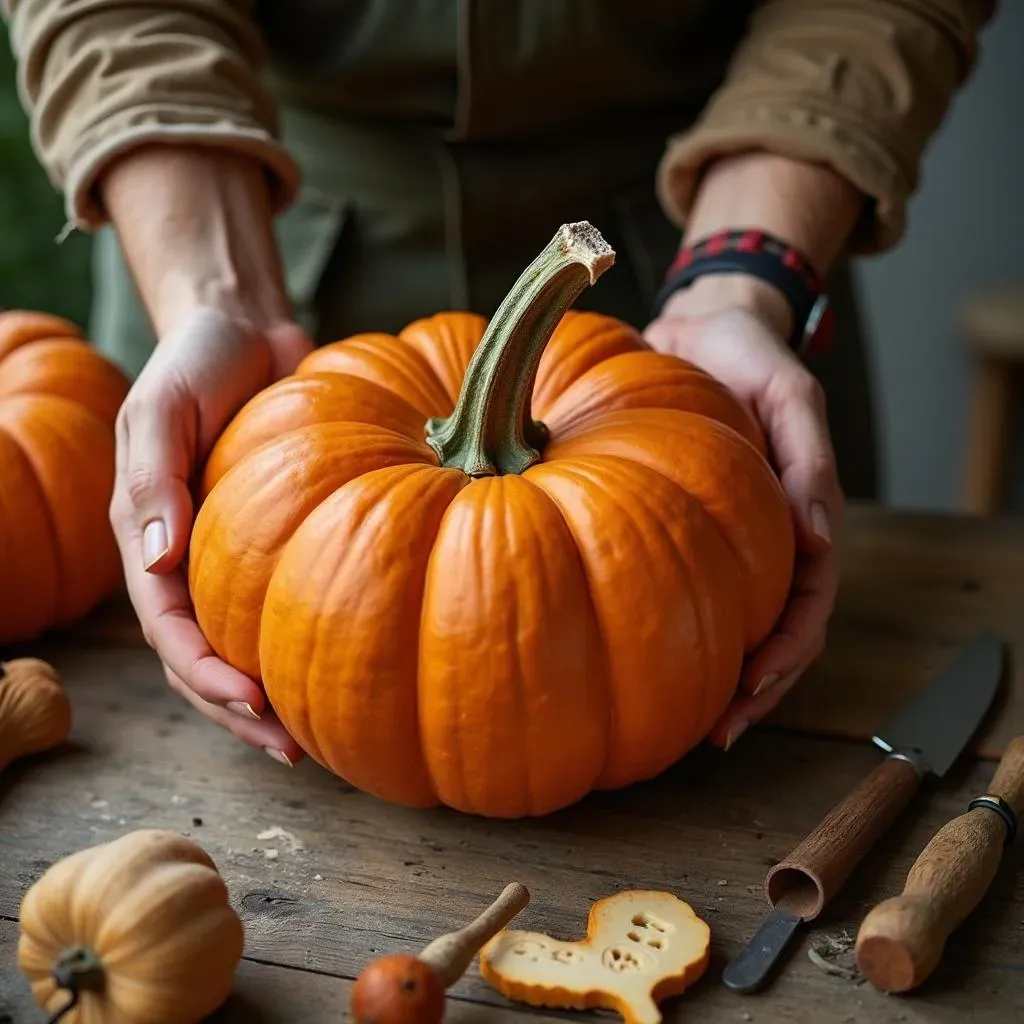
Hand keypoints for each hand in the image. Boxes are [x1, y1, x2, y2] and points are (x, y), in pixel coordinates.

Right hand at [109, 307, 311, 763]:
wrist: (246, 330)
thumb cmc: (195, 363)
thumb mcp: (158, 410)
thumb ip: (151, 481)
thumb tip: (154, 564)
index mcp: (147, 539)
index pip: (169, 629)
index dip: (204, 674)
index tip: (252, 701)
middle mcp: (187, 561)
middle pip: (204, 657)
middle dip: (239, 709)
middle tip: (291, 746)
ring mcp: (234, 556)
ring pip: (245, 643)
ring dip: (272, 694)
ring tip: (313, 736)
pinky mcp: (281, 539)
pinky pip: (288, 601)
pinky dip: (308, 640)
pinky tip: (344, 665)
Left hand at [643, 277, 843, 749]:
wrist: (695, 328)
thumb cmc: (748, 353)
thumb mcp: (790, 393)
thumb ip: (809, 462)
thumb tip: (822, 542)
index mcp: (801, 516)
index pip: (809, 603)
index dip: (788, 653)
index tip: (754, 688)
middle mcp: (764, 539)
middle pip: (774, 633)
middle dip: (754, 689)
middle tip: (719, 733)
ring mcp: (722, 538)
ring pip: (730, 624)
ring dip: (717, 677)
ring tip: (690, 724)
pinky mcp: (676, 528)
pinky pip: (679, 586)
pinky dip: (670, 628)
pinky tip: (639, 656)